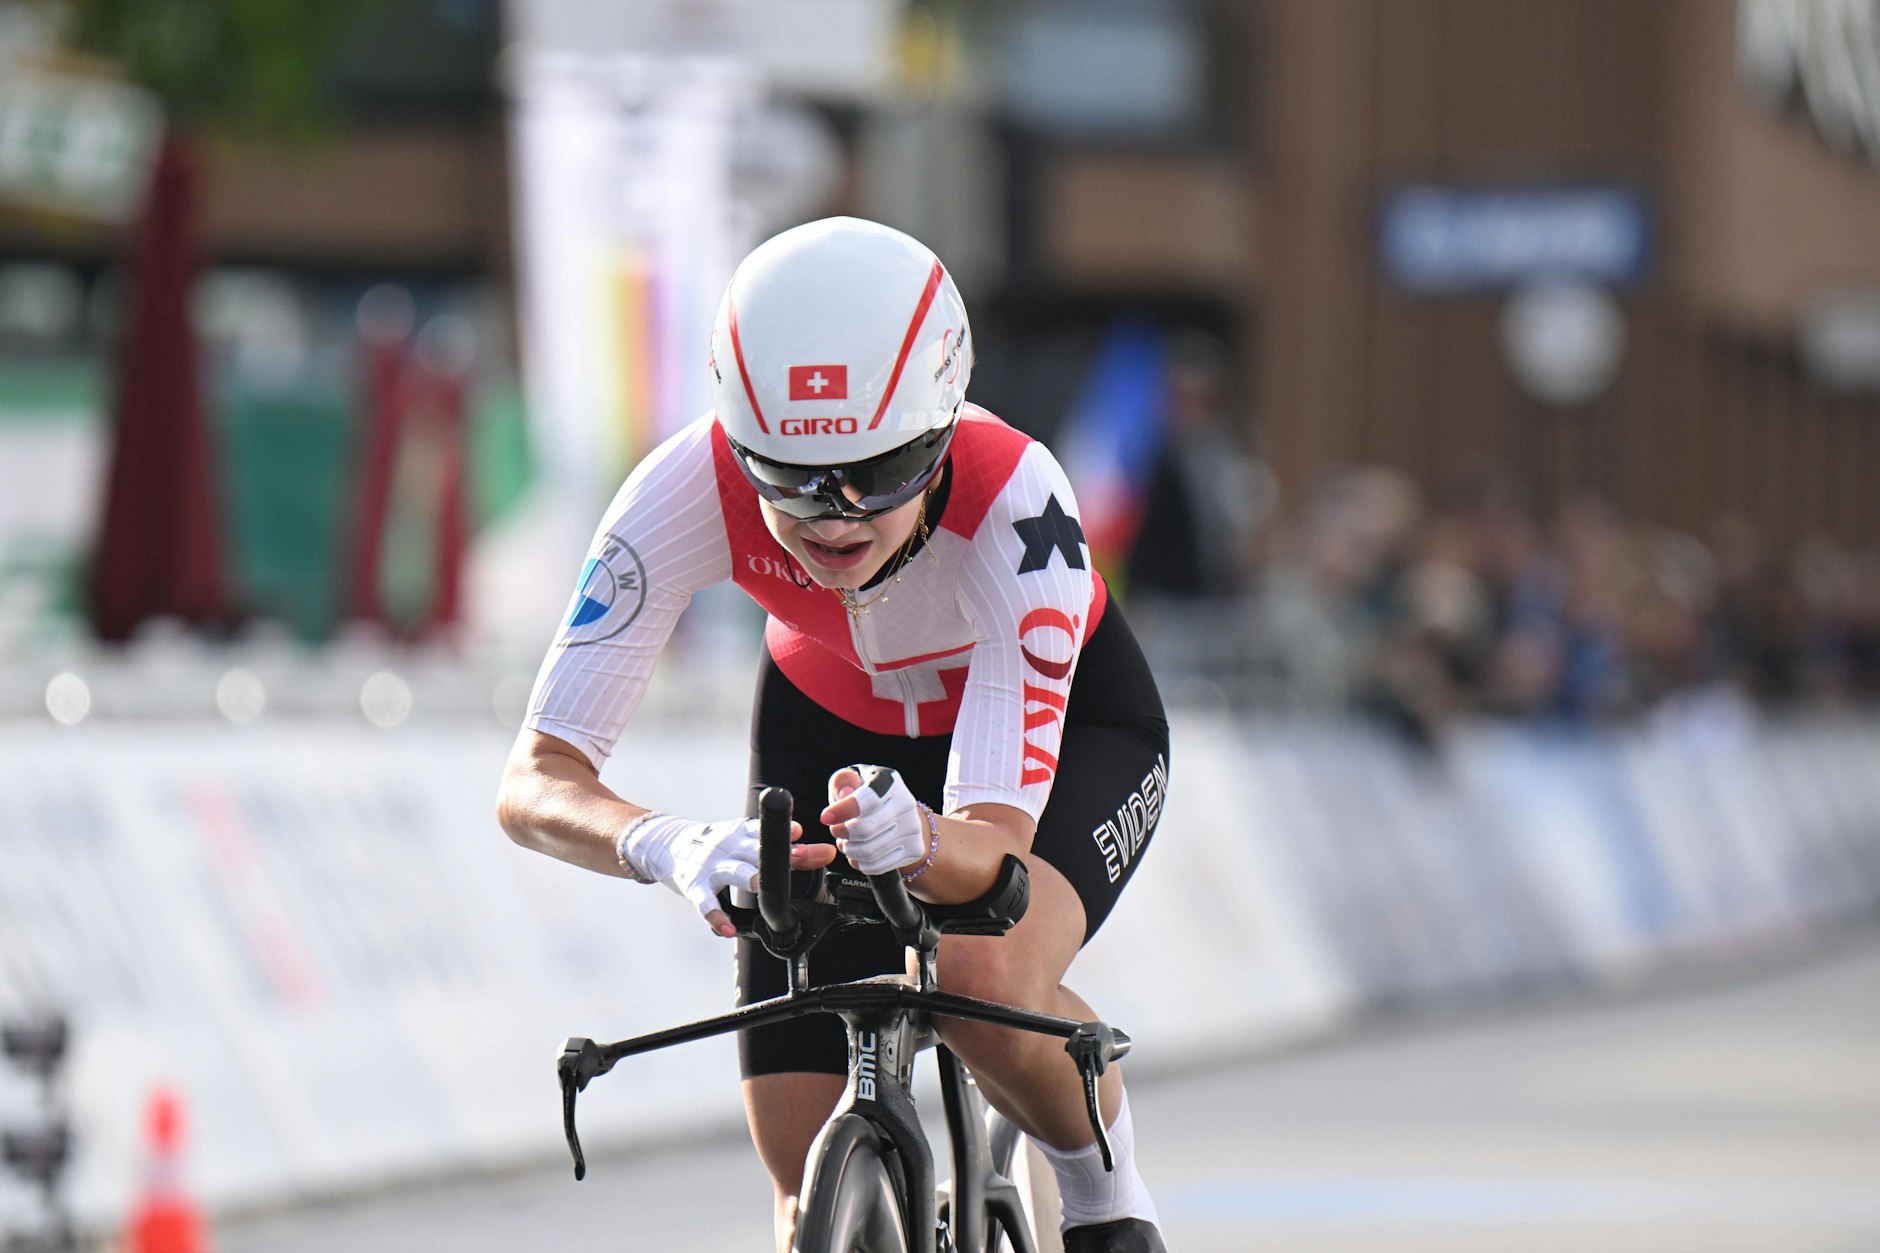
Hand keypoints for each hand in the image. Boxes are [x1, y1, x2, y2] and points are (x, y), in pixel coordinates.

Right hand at [622, 813, 832, 936]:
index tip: (801, 834)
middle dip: (782, 855)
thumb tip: (818, 848)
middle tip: (803, 857)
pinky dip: (715, 916)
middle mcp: (728, 845)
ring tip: (760, 886)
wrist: (667, 843)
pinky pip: (705, 903)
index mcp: (742, 833)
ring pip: (733, 872)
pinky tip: (727, 929)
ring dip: (749, 878)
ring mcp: (711, 865)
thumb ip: (780, 846)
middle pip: (758, 850)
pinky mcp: (694, 884)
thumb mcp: (743, 839)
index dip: (786, 834)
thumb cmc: (716, 845)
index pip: (768, 832)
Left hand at [822, 765, 930, 875]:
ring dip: (849, 850)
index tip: (825, 818)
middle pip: (865, 830)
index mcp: (890, 782)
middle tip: (836, 830)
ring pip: (869, 851)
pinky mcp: (914, 849)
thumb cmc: (869, 797)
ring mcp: (913, 828)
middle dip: (842, 833)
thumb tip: (844, 794)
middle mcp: (906, 803)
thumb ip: (843, 782)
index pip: (867, 800)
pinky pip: (878, 866)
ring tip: (846, 843)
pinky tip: (857, 854)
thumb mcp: (853, 781)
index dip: (843, 811)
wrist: (901, 815)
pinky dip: (861, 863)